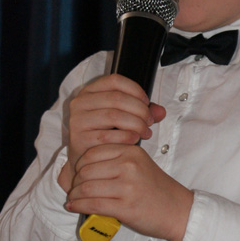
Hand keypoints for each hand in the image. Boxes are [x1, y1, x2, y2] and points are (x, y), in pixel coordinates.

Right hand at [58, 74, 165, 193]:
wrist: (87, 160)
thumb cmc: (105, 134)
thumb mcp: (123, 117)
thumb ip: (142, 111)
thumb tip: (161, 111)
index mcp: (90, 92)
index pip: (115, 80)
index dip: (135, 90)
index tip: (146, 103)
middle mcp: (80, 103)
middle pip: (116, 98)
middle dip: (139, 109)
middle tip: (149, 121)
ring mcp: (77, 121)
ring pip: (113, 115)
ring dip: (135, 124)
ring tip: (145, 132)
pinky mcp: (79, 139)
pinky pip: (107, 136)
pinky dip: (125, 137)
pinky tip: (134, 140)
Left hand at [65, 143, 193, 240]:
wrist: (178, 211)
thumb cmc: (156, 189)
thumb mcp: (139, 164)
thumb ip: (116, 160)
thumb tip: (82, 168)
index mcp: (131, 151)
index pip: (93, 153)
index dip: (80, 165)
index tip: (78, 175)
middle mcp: (129, 166)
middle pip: (87, 170)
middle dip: (75, 182)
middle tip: (74, 190)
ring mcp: (127, 187)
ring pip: (87, 188)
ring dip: (75, 195)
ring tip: (73, 199)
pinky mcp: (125, 207)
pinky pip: (93, 204)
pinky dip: (79, 206)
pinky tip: (74, 207)